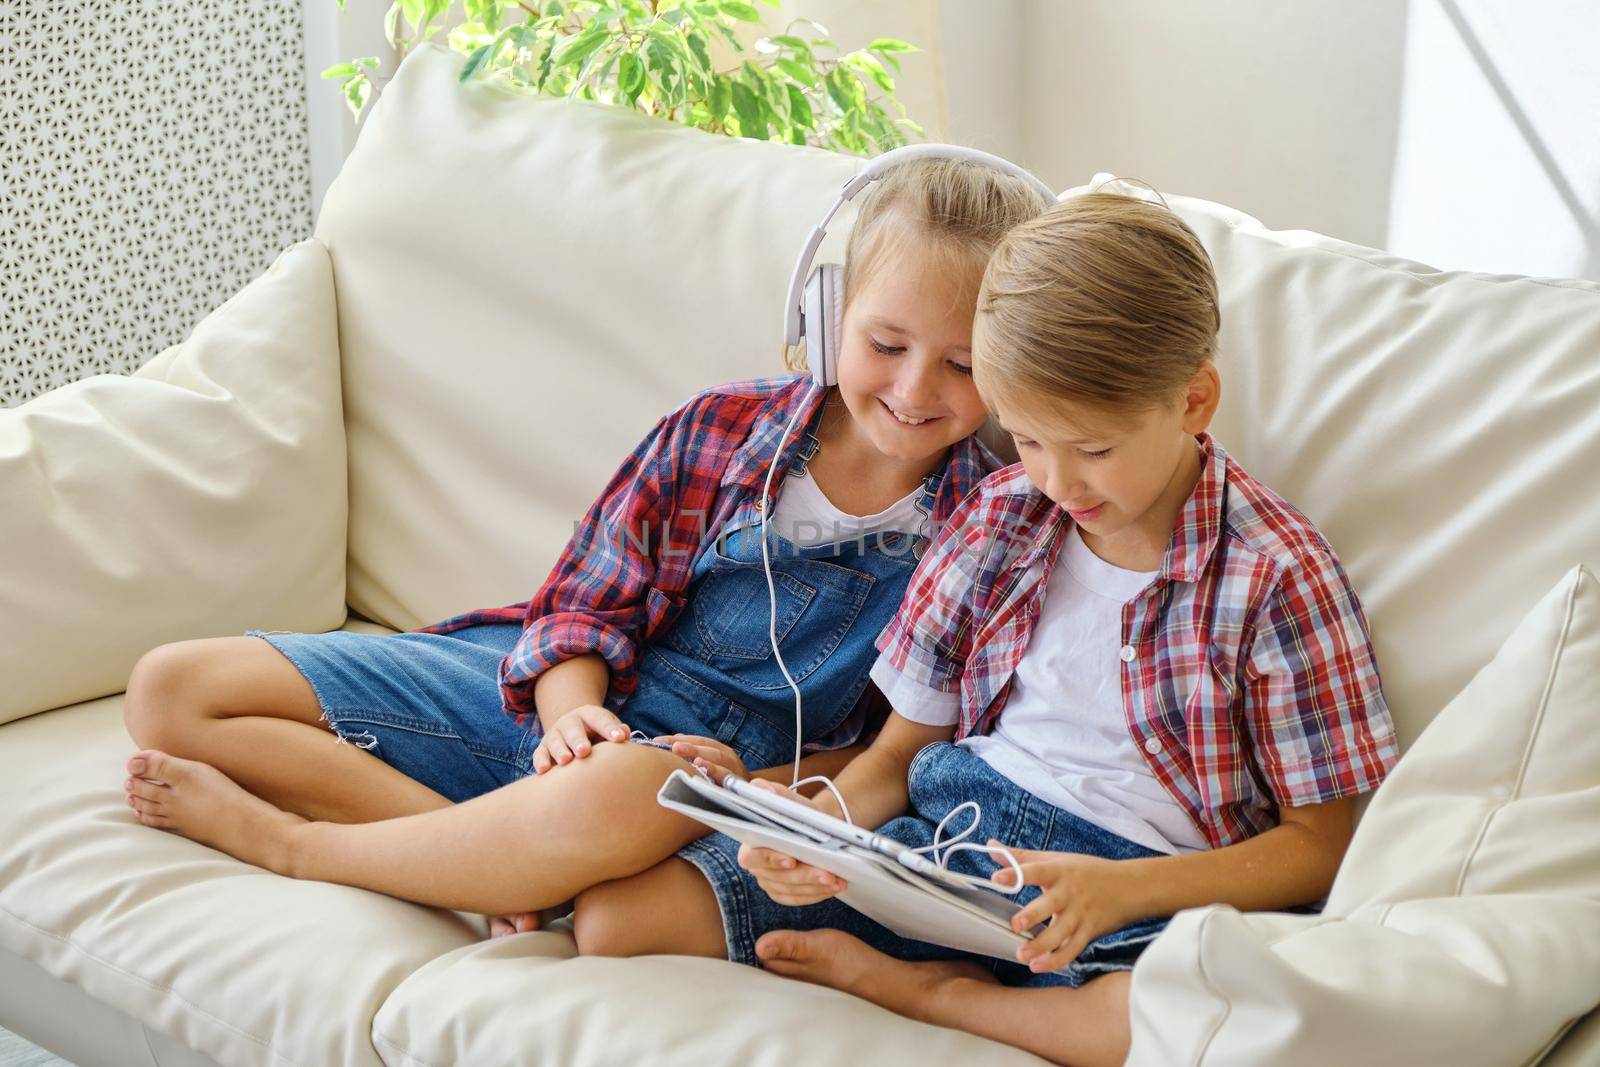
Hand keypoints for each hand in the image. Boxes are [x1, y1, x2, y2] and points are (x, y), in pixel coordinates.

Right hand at [532, 704, 629, 772]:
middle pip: (573, 729)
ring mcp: (554, 735)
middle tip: (584, 751)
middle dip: (578, 740)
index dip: (609, 727)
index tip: (619, 738)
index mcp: (588, 714)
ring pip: (555, 742)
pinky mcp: (543, 749)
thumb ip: (617, 731)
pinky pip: (540, 754)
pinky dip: (541, 761)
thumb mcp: (607, 729)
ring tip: (566, 760)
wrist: (573, 732)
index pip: (599, 718)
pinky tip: (544, 770)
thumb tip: (625, 733)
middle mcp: (569, 722)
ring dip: (560, 750)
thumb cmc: (598, 735)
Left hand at [654, 733, 747, 782]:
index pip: (697, 740)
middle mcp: (728, 756)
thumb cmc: (726, 775)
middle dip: (691, 746)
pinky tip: (706, 773)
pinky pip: (728, 779)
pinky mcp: (738, 784)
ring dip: (706, 759)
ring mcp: (734, 769)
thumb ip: (695, 750)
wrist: (752, 792)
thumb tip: (675, 739)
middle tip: (674, 746)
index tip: (658, 741)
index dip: (678, 739)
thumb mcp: (712, 760)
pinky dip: (718, 774)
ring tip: (693, 760)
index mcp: (719, 748)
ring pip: (720, 761)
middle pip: (708, 747)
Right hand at [737, 780, 846, 904]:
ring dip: (815, 886)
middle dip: (803, 876)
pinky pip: (798, 898)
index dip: (771, 860)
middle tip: (827, 873)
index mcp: (750, 842)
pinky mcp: (783, 892)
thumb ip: (769, 790)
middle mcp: (756, 866)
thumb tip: (764, 792)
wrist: (815, 826)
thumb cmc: (797, 812)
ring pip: (790, 890)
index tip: (791, 860)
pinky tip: (833, 888)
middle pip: (776, 877)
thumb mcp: (785, 797)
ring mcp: (769, 881)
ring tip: (837, 880)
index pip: (752, 856)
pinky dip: (816, 894)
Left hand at [988, 839, 1135, 973]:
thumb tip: (991, 845)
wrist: (1130, 886)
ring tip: (1022, 955)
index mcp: (1059, 871)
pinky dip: (1057, 960)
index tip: (997, 878)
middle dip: (1032, 915)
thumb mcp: (1056, 858)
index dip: (1016, 873)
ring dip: (1041, 946)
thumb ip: (1022, 856)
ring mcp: (1080, 914)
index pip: (1035, 870)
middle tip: (1015, 925)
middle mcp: (1069, 893)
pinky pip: (1072, 949)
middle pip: (1050, 904)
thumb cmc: (1087, 871)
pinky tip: (1038, 966)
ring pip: (1061, 933)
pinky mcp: (1089, 932)